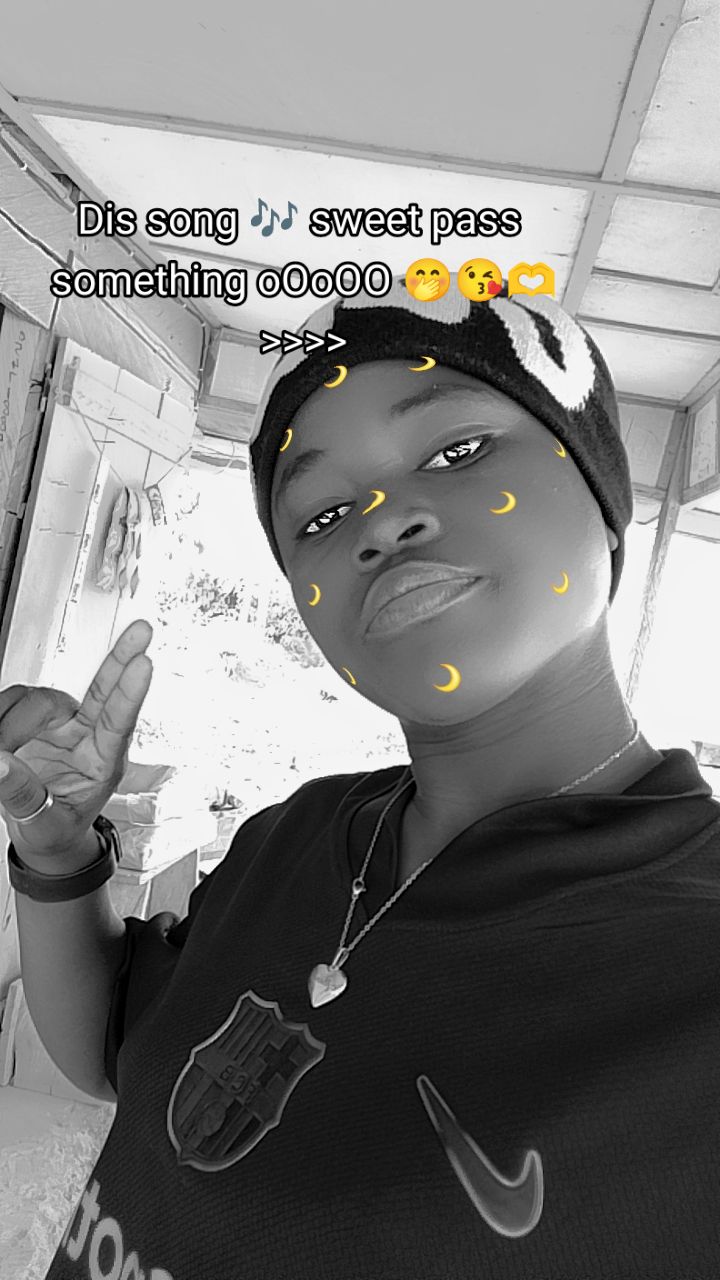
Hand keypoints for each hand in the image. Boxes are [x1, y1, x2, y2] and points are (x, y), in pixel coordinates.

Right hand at [0, 620, 152, 863]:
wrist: (43, 835)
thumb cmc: (55, 829)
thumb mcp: (43, 825)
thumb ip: (23, 797)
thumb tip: (0, 764)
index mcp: (103, 763)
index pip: (119, 723)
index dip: (131, 693)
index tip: (145, 663)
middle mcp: (88, 736)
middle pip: (103, 689)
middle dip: (121, 657)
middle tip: (143, 629)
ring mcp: (62, 724)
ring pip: (41, 698)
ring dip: (13, 721)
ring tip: (1, 751)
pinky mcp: (36, 719)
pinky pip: (15, 700)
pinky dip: (2, 714)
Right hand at [414, 277, 440, 300]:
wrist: (417, 296)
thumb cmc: (418, 290)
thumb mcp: (419, 285)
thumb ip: (422, 282)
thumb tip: (423, 278)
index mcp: (425, 286)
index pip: (429, 283)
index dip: (432, 281)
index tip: (434, 280)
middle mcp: (427, 289)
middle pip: (432, 286)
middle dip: (435, 283)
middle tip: (438, 281)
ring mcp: (428, 293)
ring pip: (433, 290)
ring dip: (436, 288)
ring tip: (438, 286)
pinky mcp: (428, 296)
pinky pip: (432, 294)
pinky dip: (435, 293)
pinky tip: (437, 292)